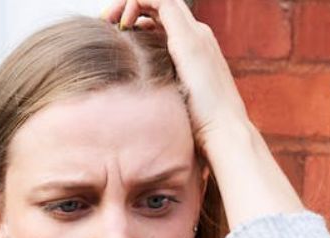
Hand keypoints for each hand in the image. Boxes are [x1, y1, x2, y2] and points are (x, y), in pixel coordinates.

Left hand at [101, 0, 249, 147]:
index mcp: (193, 49)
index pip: (163, 19)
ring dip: (132, 1)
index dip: (137, 18)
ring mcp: (196, 35)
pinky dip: (139, 2)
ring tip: (111, 19)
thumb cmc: (199, 128)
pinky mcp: (189, 39)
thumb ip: (159, 91)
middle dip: (130, 6)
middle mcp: (197, 36)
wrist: (223, 133)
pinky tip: (123, 21)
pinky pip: (162, 1)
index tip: (114, 32)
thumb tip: (134, 100)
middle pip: (161, 5)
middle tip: (107, 20)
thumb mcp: (173, 102)